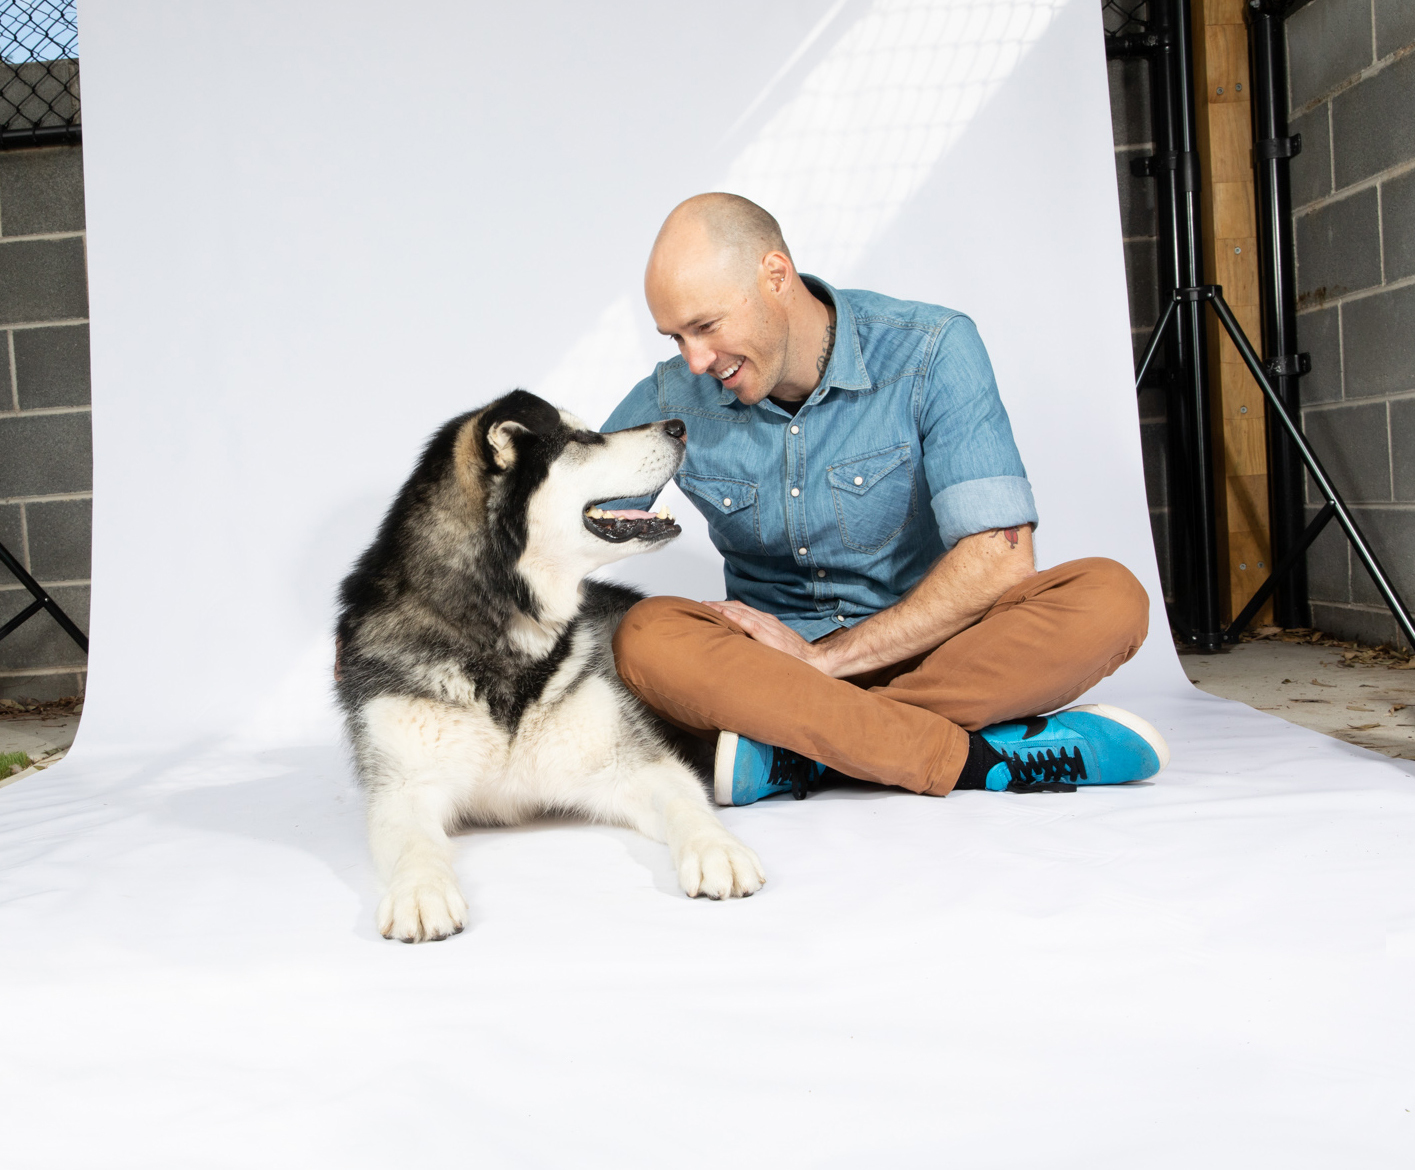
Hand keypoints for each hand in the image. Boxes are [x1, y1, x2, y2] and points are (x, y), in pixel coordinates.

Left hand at [701, 600, 831, 672]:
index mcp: (767, 623)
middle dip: (720, 605)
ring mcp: (769, 627)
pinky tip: (725, 614)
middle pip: (739, 608)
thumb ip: (760, 641)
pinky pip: (751, 624)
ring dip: (723, 608)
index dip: (725, 606)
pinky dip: (737, 617)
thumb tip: (742, 644)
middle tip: (702, 605)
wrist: (814, 661)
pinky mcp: (771, 637)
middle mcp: (767, 621)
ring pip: (742, 612)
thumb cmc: (794, 656)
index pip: (742, 609)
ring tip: (707, 606)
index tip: (709, 607)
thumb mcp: (774, 644)